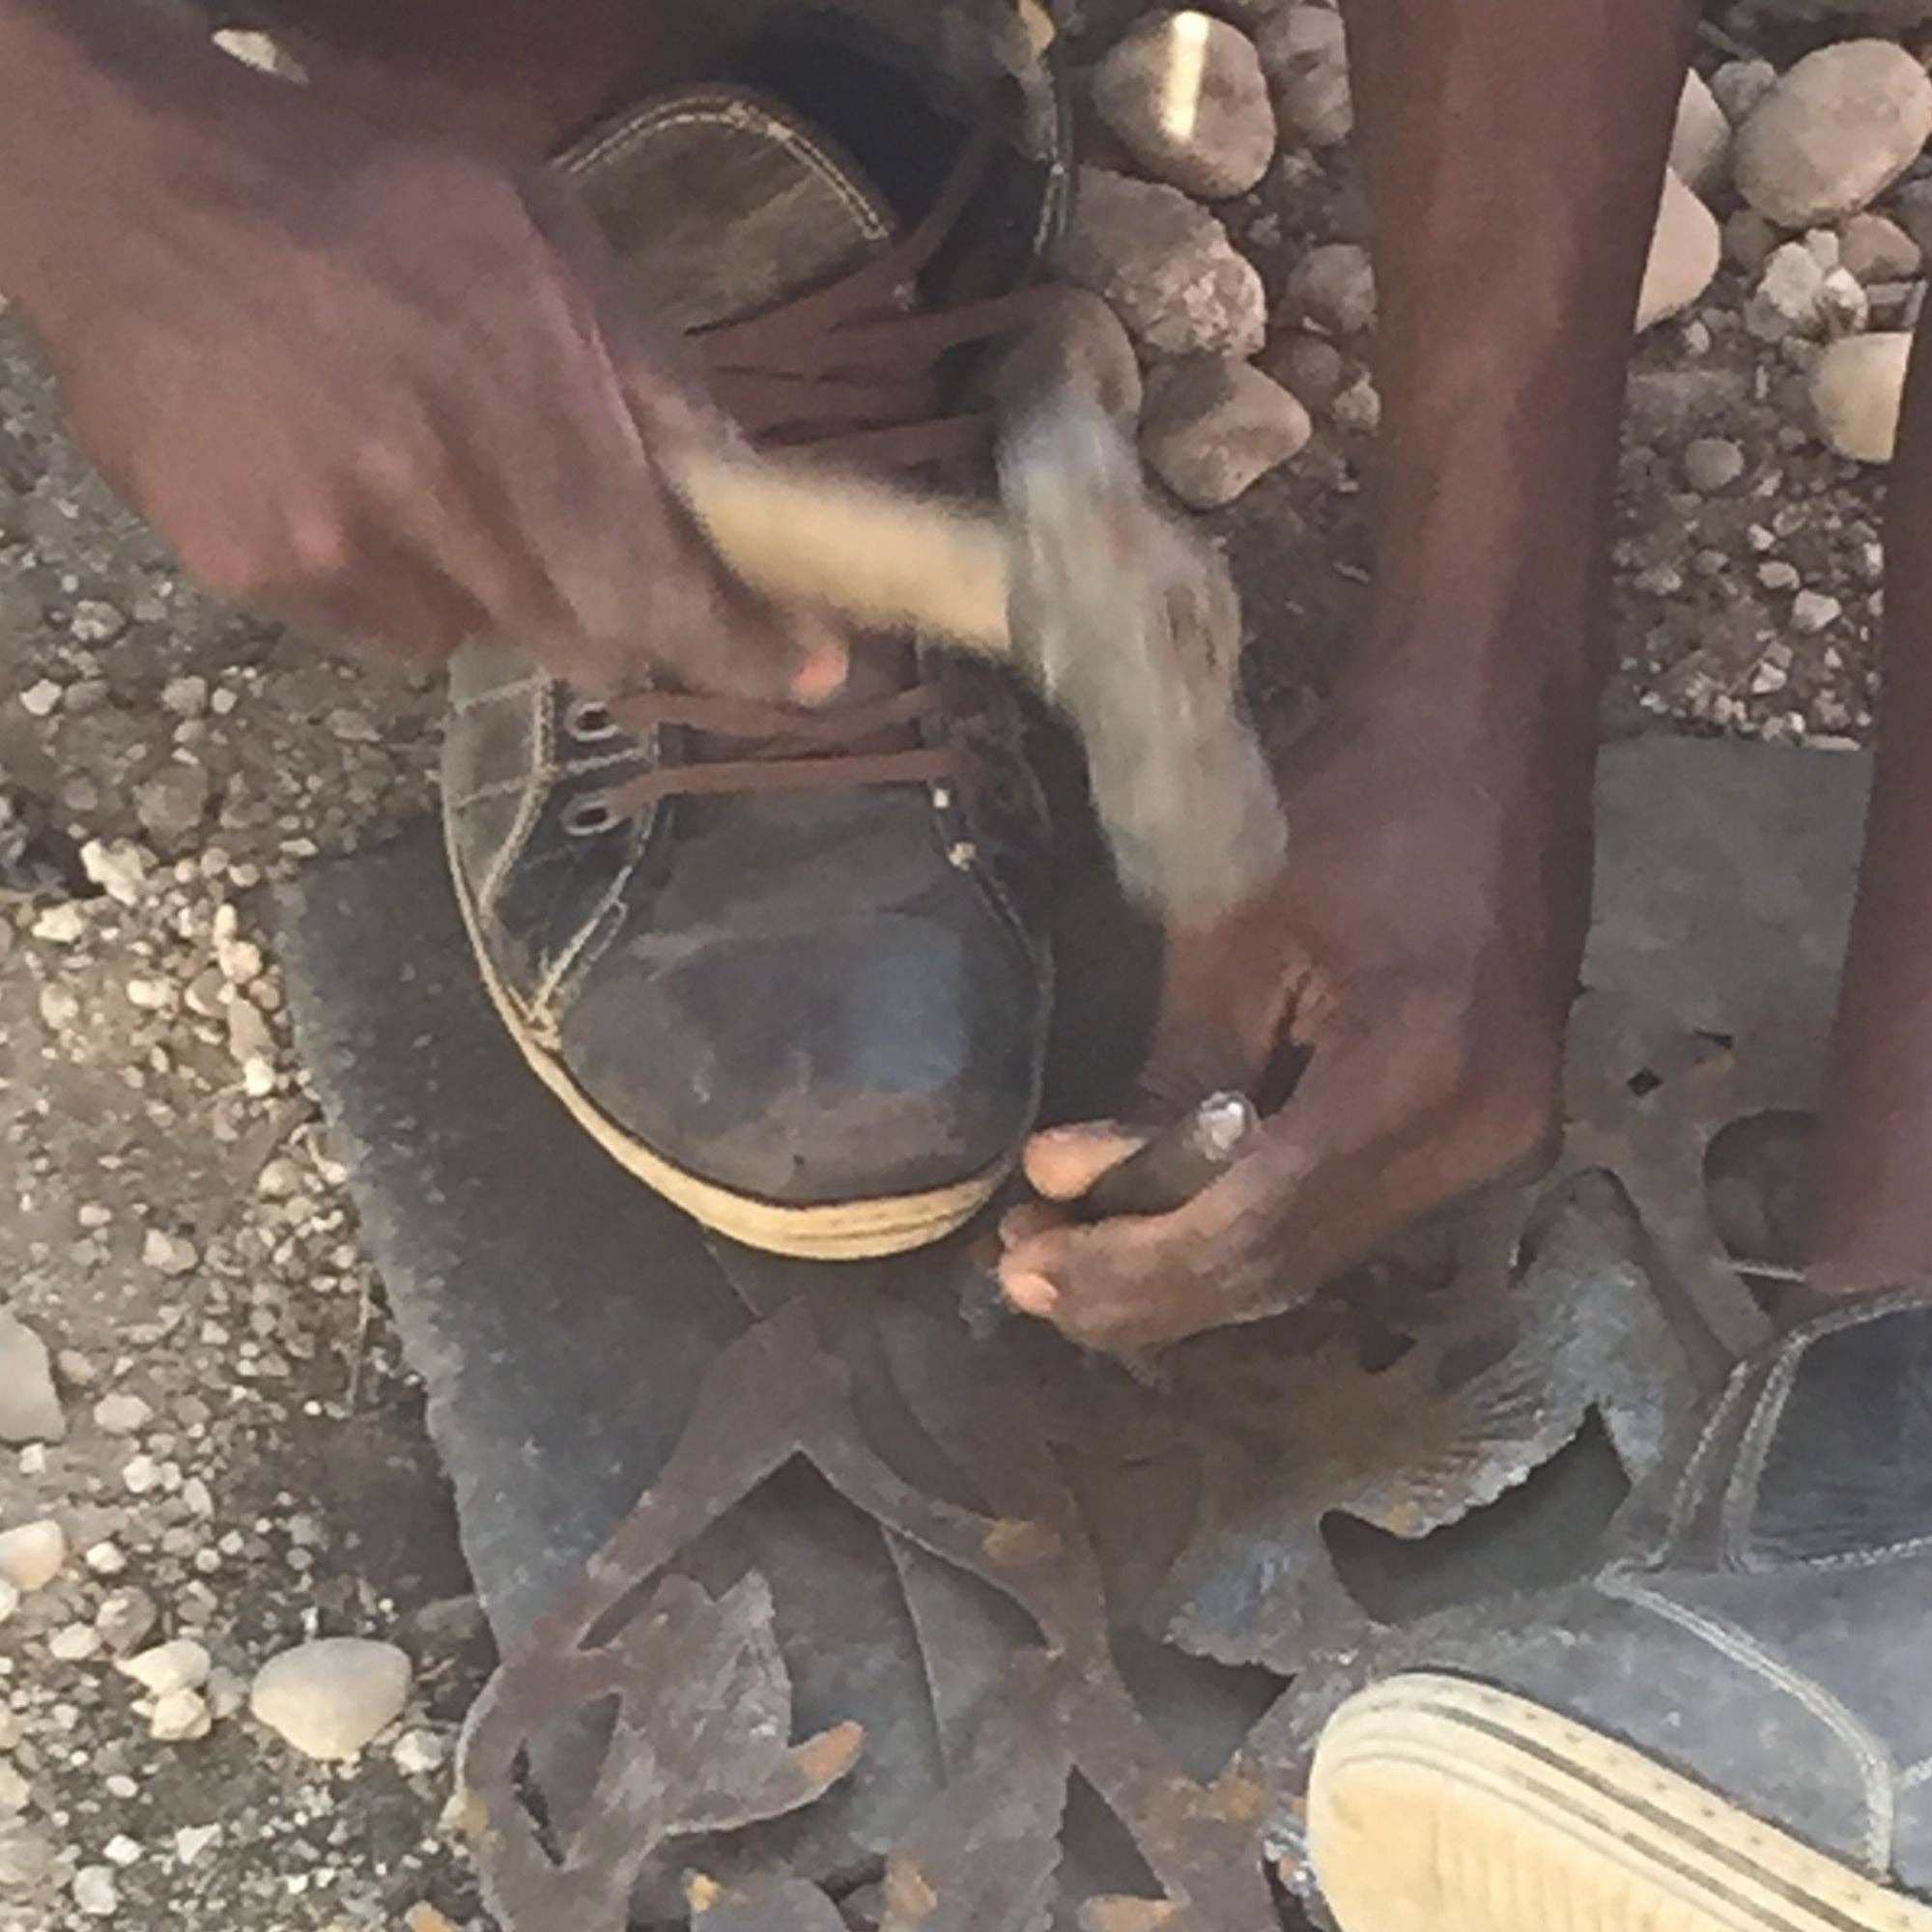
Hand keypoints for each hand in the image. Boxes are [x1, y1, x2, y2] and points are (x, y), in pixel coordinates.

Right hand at [11, 58, 842, 700]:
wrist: (131, 195)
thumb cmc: (364, 196)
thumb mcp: (543, 242)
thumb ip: (655, 385)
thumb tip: (747, 499)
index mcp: (518, 408)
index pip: (663, 590)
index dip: (746, 650)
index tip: (811, 675)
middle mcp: (432, 505)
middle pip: (585, 644)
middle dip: (623, 613)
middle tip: (613, 549)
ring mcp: (335, 555)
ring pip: (482, 638)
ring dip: (504, 586)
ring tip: (443, 471)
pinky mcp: (257, 580)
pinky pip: (385, 626)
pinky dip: (406, 580)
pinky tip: (359, 483)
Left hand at [998, 707, 1581, 1353]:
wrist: (1498, 720)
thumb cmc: (1358, 791)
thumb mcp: (1234, 923)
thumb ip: (1169, 1073)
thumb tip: (1075, 1183)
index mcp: (1419, 1071)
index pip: (1253, 1225)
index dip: (1130, 1260)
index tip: (1023, 1263)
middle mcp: (1477, 1134)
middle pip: (1286, 1263)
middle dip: (1148, 1283)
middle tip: (1027, 1276)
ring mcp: (1500, 1137)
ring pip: (1318, 1251)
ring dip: (1192, 1263)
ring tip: (1073, 1254)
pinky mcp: (1491, 1123)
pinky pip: (1351, 1207)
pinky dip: (1253, 1221)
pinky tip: (1167, 1215)